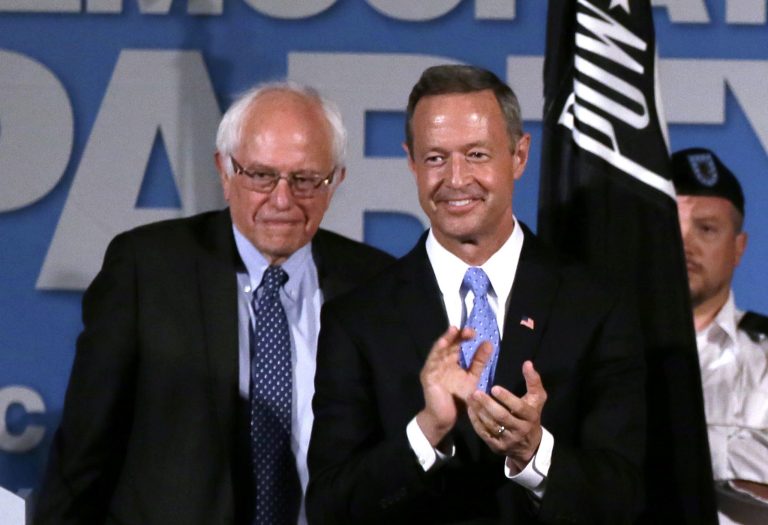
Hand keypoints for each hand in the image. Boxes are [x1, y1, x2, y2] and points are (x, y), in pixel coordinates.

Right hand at [416, 326, 492, 445]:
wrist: (445, 418)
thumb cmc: (457, 399)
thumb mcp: (472, 378)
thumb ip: (479, 362)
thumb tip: (489, 343)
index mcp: (450, 361)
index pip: (456, 345)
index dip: (464, 337)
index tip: (475, 332)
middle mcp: (440, 362)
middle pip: (448, 345)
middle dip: (456, 336)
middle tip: (468, 330)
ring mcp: (432, 368)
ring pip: (438, 350)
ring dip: (445, 340)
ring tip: (453, 330)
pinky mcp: (428, 376)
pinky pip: (432, 362)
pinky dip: (437, 352)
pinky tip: (443, 345)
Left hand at [467, 360, 546, 471]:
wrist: (529, 446)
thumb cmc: (531, 415)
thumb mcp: (537, 399)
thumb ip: (533, 381)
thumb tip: (527, 363)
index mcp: (530, 417)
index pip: (518, 408)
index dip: (507, 398)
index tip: (494, 388)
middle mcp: (520, 430)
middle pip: (502, 417)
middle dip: (488, 404)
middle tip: (475, 392)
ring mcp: (508, 440)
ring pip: (491, 425)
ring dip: (479, 411)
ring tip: (470, 398)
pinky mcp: (497, 447)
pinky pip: (484, 434)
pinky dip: (476, 421)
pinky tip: (470, 410)